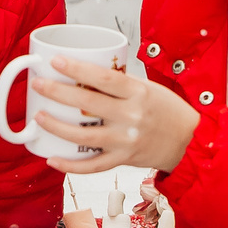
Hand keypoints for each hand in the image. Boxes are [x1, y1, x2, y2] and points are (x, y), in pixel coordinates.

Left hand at [33, 53, 200, 176]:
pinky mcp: (123, 159)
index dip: (77, 68)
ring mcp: (126, 140)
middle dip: (57, 92)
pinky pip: (92, 166)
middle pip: (87, 102)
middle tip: (39, 84)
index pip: (103, 77)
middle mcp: (131, 116)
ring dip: (56, 126)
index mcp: (139, 93)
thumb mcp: (148, 88)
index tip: (56, 61)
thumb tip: (84, 74)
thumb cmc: (167, 110)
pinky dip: (70, 166)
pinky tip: (52, 159)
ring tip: (39, 117)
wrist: (189, 142)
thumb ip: (120, 85)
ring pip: (83, 136)